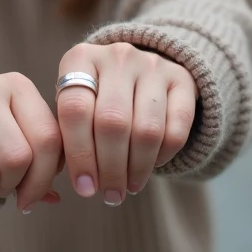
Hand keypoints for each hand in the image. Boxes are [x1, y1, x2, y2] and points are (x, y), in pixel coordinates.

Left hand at [56, 42, 195, 204]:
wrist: (139, 69)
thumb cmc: (95, 97)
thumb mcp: (75, 103)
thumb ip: (68, 135)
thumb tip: (75, 186)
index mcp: (80, 58)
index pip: (76, 110)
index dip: (80, 156)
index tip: (84, 188)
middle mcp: (117, 56)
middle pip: (112, 122)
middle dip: (110, 168)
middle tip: (109, 195)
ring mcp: (152, 64)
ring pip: (146, 129)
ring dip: (137, 168)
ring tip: (128, 187)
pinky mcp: (182, 78)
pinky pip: (177, 129)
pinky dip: (163, 157)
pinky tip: (150, 168)